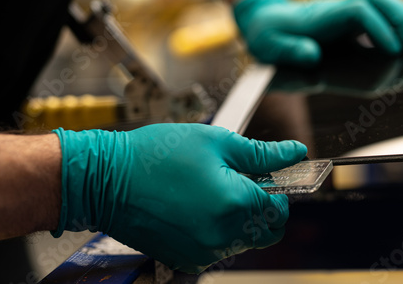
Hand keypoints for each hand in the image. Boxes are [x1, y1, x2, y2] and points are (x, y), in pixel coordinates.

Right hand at [52, 123, 306, 272]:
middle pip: (267, 231)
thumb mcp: (215, 142)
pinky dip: (217, 231)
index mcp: (234, 204)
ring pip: (243, 241)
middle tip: (241, 183)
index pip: (280, 208)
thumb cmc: (157, 155)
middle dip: (263, 208)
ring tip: (211, 190)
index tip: (264, 176)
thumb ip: (262, 153)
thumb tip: (296, 153)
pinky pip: (217, 249)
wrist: (106, 180)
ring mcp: (202, 253)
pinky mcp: (184, 259)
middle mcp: (222, 236)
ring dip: (239, 219)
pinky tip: (195, 207)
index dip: (277, 189)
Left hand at [233, 0, 402, 66]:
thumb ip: (288, 50)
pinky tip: (400, 47)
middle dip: (401, 18)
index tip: (392, 50)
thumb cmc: (268, 36)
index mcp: (322, 16)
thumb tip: (311, 55)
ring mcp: (345, 13)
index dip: (379, 27)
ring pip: (382, 3)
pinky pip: (378, 15)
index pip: (359, 10)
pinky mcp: (349, 21)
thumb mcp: (269, 46)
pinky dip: (394, 26)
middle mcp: (338, 9)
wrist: (266, 23)